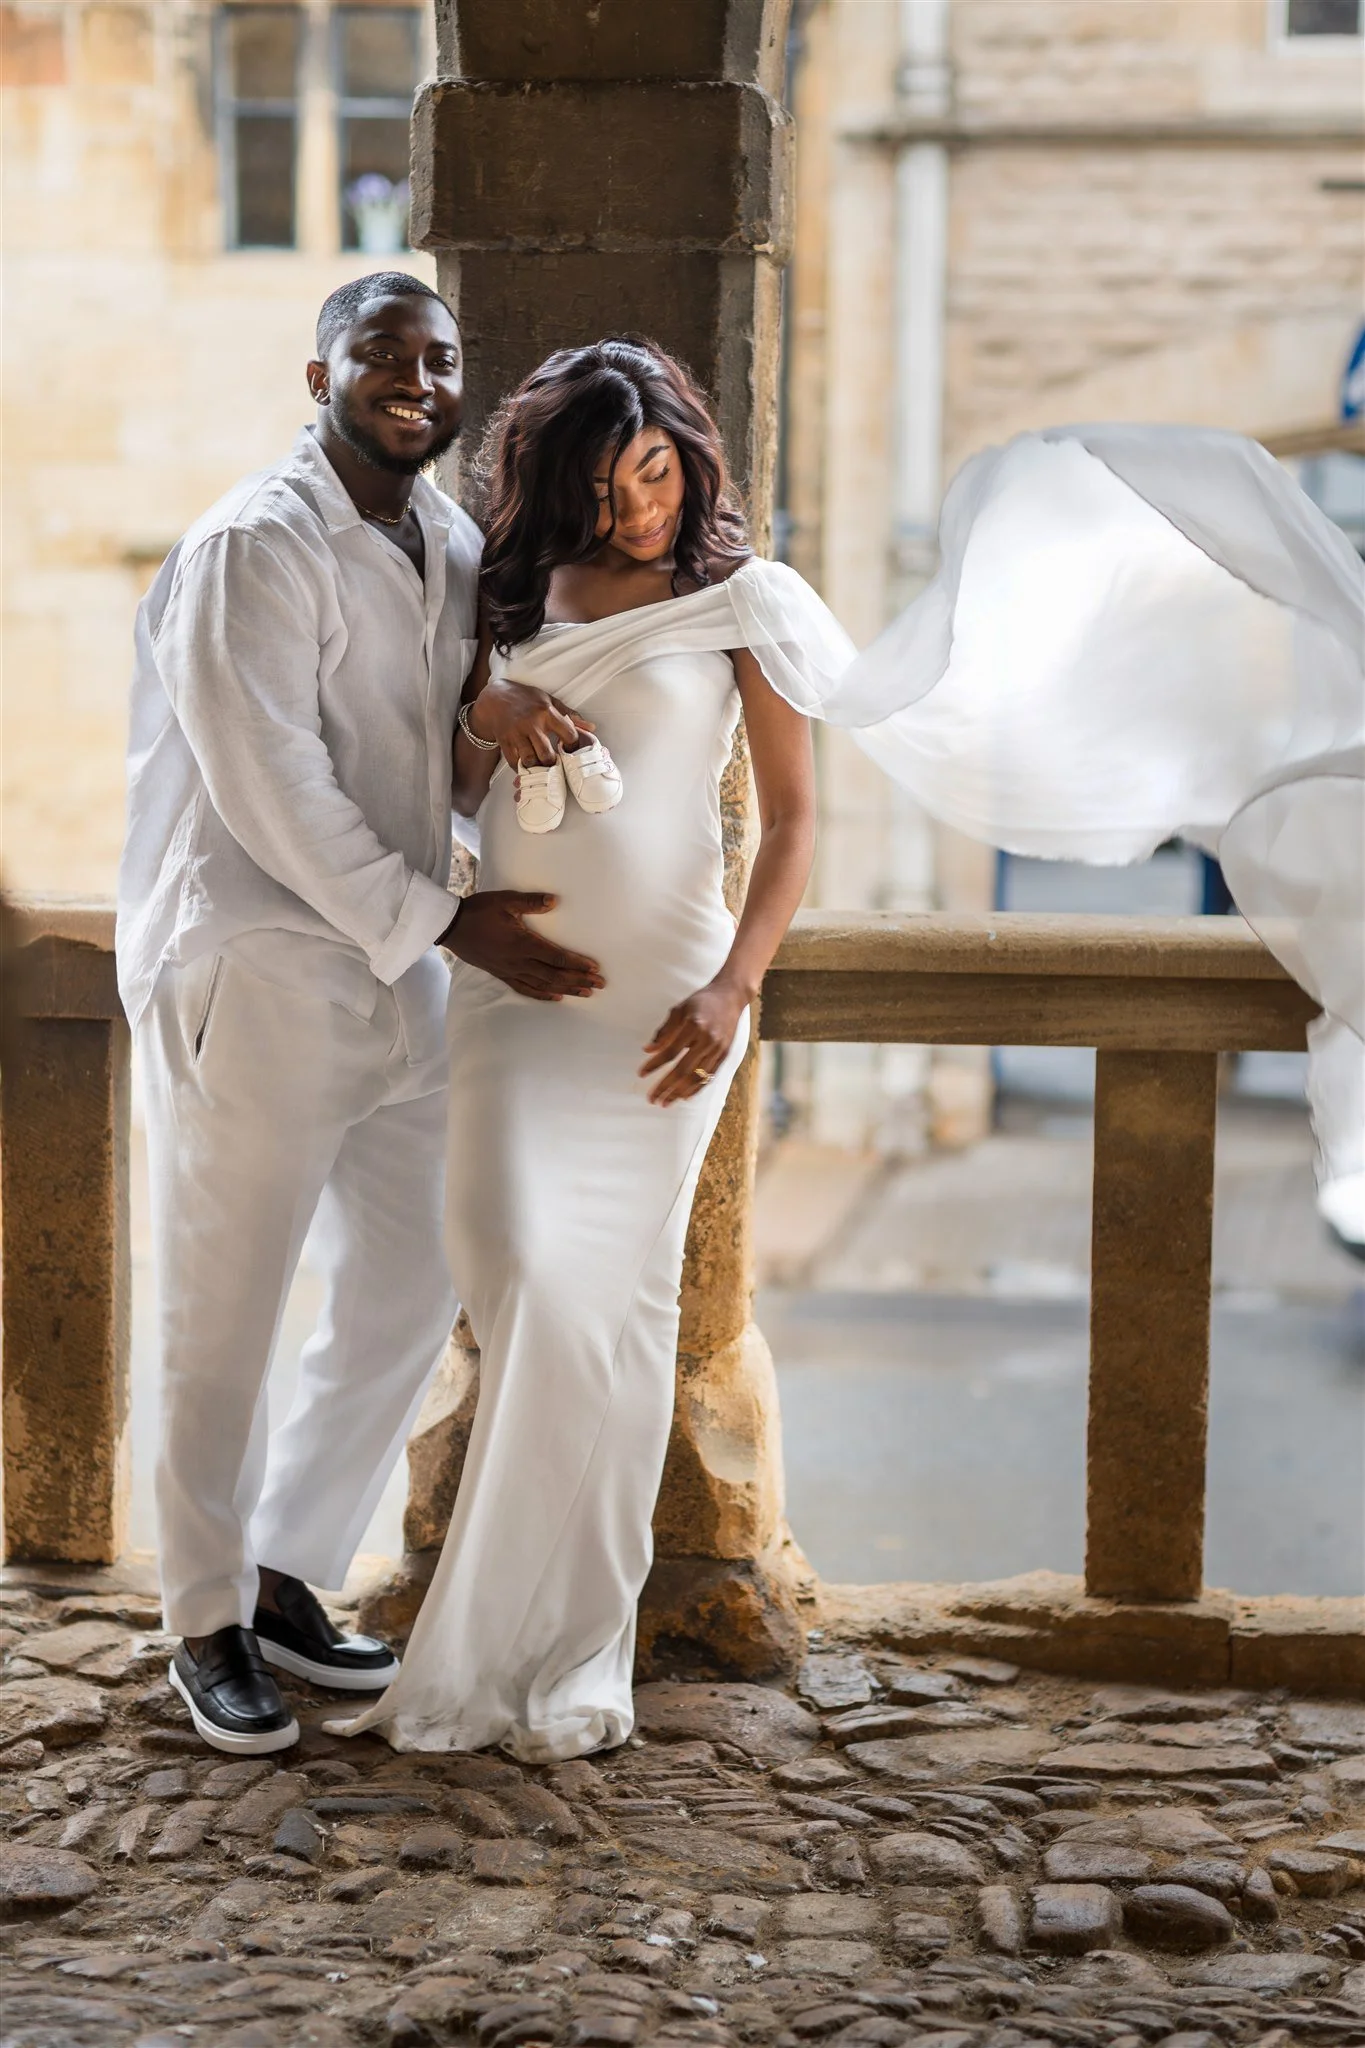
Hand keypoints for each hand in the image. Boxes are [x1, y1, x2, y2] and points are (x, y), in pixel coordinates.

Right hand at [442, 892, 603, 1002]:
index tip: (594, 968)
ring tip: (586, 994)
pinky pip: (525, 989)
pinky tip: (556, 998)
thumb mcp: (504, 901)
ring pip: (543, 985)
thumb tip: (555, 902)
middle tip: (599, 985)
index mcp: (522, 943)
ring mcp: (510, 970)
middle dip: (578, 980)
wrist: (451, 927)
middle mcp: (518, 961)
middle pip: (554, 975)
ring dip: (566, 990)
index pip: (556, 957)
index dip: (576, 963)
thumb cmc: (479, 911)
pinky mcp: (501, 974)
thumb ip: (530, 902)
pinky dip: (542, 995)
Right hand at [466, 679, 593, 767]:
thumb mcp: (549, 700)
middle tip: (554, 763)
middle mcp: (531, 723)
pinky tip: (526, 764)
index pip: (569, 734)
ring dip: (536, 766)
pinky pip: (514, 762)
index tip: (570, 749)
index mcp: (546, 712)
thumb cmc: (525, 699)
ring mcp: (516, 733)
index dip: (573, 746)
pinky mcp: (504, 741)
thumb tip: (591, 727)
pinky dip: (521, 767)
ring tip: (540, 765)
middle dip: (552, 763)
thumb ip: (570, 715)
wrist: (495, 698)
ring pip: (530, 760)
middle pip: (547, 754)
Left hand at [639, 981, 746, 1105]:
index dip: (654, 1064)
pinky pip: (709, 1076)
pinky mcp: (725, 1055)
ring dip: (679, 1092)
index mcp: (693, 1026)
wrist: (730, 996)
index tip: (641, 1073)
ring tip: (665, 1102)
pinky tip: (685, 1096)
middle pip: (682, 1070)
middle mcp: (707, 1040)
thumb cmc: (701, 1001)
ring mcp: (718, 1049)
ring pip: (696, 1077)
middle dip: (665, 1086)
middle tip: (652, 1098)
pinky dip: (696, 1088)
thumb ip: (664, 1030)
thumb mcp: (679, 1009)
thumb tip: (648, 1050)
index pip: (670, 1051)